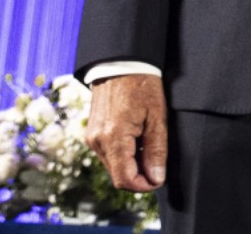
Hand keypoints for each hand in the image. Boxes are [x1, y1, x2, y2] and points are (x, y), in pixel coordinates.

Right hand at [84, 74, 167, 191]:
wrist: (121, 65)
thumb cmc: (143, 87)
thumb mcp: (157, 117)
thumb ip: (156, 150)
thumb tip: (156, 178)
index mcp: (113, 138)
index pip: (124, 179)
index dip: (143, 186)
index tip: (159, 180)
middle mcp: (98, 141)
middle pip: (118, 175)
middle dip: (139, 176)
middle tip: (158, 164)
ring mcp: (92, 138)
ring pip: (113, 166)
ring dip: (132, 165)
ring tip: (150, 146)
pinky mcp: (92, 133)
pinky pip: (108, 154)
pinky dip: (124, 155)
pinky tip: (138, 141)